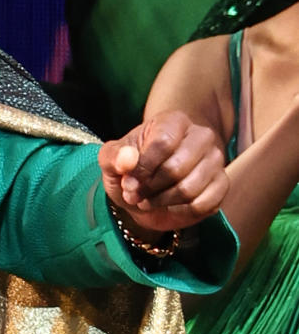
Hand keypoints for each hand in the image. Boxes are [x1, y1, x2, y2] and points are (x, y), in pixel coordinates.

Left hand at [98, 110, 226, 233]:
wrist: (144, 194)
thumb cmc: (130, 171)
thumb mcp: (111, 162)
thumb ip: (114, 157)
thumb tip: (128, 160)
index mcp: (174, 121)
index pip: (163, 143)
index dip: (142, 168)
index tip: (128, 182)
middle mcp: (201, 136)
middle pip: (176, 168)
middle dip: (150, 188)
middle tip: (136, 194)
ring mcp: (216, 160)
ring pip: (189, 189)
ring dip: (162, 201)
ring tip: (149, 200)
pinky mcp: (222, 184)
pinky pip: (204, 204)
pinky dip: (181, 211)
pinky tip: (171, 206)